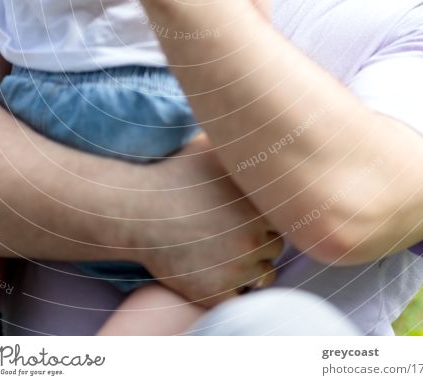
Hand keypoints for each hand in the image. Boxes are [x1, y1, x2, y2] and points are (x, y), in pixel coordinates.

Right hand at [128, 134, 282, 306]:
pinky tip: (215, 271)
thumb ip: (241, 143)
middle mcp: (253, 237)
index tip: (247, 212)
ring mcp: (236, 269)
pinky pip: (241, 298)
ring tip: (226, 253)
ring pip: (263, 275)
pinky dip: (232, 290)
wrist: (137, 210)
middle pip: (275, 247)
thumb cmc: (174, 176)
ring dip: (252, 268)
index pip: (284, 218)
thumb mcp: (210, 147)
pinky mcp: (216, 293)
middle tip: (233, 232)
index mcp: (258, 204)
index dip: (266, 216)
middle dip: (259, 241)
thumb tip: (259, 124)